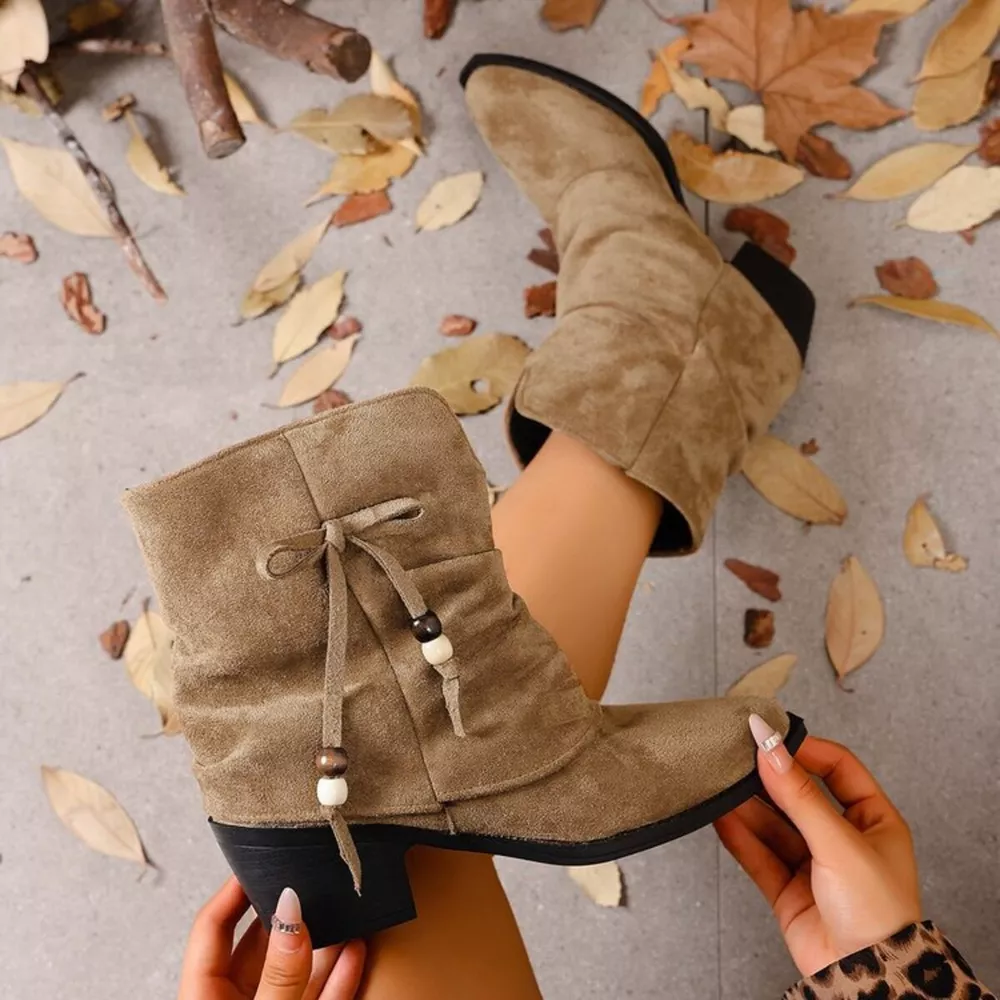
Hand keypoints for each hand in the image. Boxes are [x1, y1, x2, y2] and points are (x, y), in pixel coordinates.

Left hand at [178, 877, 365, 999]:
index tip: (256, 861)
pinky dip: (339, 975)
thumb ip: (280, 971)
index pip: (211, 929)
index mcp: (205, 999)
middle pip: (259, 945)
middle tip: (307, 876)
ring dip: (322, 942)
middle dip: (286, 912)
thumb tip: (291, 909)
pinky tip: (355, 949)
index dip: (232, 892)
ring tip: (341, 907)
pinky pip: (321, 997)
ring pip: (296, 970)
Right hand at [715, 724, 921, 977]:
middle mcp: (843, 840)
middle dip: (769, 779)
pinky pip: (759, 855)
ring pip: (774, 825)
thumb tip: (770, 747)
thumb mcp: (840, 842)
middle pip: (799, 795)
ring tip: (721, 784)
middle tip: (738, 756)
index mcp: (874, 821)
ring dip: (748, 806)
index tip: (771, 735)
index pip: (837, 768)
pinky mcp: (789, 891)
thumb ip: (799, 794)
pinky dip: (738, 836)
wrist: (866, 978)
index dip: (805, 749)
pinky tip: (720, 816)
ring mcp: (814, 866)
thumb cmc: (878, 912)